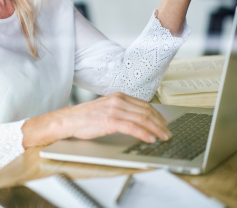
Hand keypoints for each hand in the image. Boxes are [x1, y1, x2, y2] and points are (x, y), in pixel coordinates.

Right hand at [22, 92, 171, 146]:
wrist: (68, 120)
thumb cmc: (85, 118)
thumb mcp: (106, 109)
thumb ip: (121, 111)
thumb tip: (138, 121)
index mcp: (118, 96)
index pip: (145, 105)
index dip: (157, 115)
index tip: (164, 124)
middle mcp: (118, 100)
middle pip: (147, 111)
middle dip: (160, 123)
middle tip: (168, 133)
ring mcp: (114, 110)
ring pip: (142, 118)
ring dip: (156, 129)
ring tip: (163, 137)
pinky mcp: (110, 120)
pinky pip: (132, 127)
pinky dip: (144, 133)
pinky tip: (150, 139)